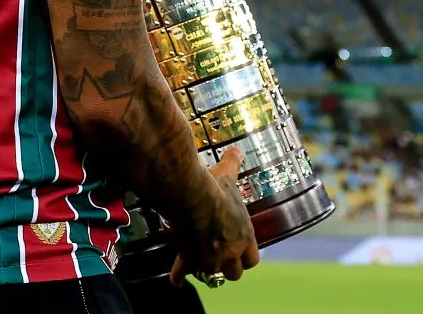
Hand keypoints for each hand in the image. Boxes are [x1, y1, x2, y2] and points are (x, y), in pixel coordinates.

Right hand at [170, 146, 259, 285]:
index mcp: (244, 235)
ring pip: (212, 275)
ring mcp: (211, 259)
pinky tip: (176, 277)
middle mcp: (231, 252)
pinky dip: (179, 274)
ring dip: (206, 269)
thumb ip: (234, 163)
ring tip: (199, 261)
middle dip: (227, 266)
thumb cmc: (214, 187)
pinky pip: (184, 273)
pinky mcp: (191, 260)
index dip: (244, 255)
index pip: (252, 259)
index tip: (237, 250)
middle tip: (218, 256)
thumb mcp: (227, 174)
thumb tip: (237, 150)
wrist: (192, 196)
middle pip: (234, 273)